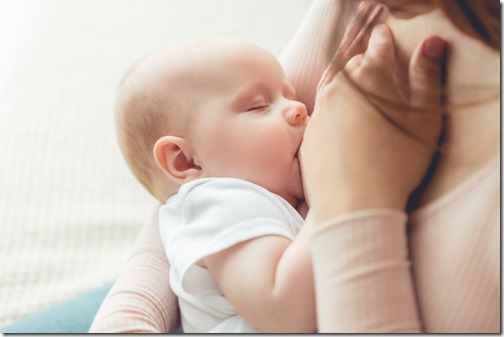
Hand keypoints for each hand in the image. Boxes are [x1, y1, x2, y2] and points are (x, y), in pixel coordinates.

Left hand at [300, 23, 445, 222]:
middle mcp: (338, 88)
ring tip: (357, 87)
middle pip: (353, 64)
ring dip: (346, 82)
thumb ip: (427, 78)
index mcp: (370, 78)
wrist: (353, 205)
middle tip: (375, 64)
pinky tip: (342, 121)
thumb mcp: (425, 120)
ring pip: (333, 85)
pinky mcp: (309, 133)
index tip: (385, 37)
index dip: (385, 40)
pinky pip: (321, 112)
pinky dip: (333, 109)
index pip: (379, 46)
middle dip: (366, 61)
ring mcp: (319, 111)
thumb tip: (431, 44)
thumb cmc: (397, 165)